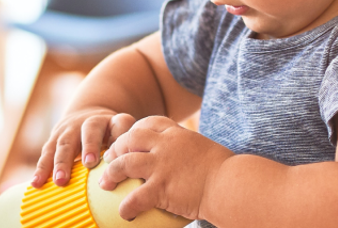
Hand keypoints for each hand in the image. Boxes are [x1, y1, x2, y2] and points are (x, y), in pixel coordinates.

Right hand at [33, 108, 136, 187]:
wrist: (86, 116)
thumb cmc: (109, 134)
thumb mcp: (121, 133)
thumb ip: (126, 145)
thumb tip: (129, 166)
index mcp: (111, 120)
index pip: (119, 123)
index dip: (119, 133)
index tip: (118, 149)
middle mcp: (88, 121)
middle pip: (89, 131)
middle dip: (88, 147)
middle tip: (89, 163)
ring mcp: (69, 129)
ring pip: (64, 143)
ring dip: (61, 162)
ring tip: (61, 181)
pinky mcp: (54, 139)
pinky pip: (46, 153)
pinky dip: (41, 168)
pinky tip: (36, 183)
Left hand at [98, 116, 232, 220]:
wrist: (232, 185)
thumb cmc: (227, 172)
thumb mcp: (206, 151)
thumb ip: (192, 151)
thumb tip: (191, 162)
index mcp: (178, 134)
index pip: (149, 123)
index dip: (134, 130)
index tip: (129, 139)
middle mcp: (166, 146)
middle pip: (130, 139)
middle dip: (116, 148)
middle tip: (109, 160)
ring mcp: (161, 165)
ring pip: (124, 163)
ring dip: (111, 173)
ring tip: (105, 184)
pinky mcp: (161, 188)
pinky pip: (135, 198)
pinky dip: (127, 206)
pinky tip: (124, 214)